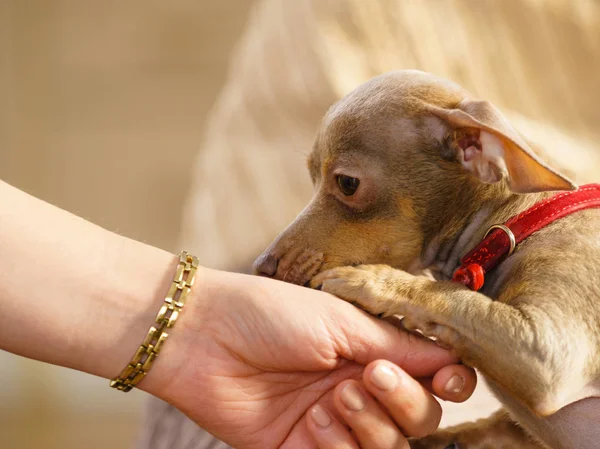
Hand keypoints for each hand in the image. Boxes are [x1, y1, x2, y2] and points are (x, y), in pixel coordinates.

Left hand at [148, 268, 475, 448]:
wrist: (206, 338)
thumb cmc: (272, 314)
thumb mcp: (342, 322)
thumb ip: (398, 346)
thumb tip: (454, 358)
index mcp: (372, 351)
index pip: (432, 377)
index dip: (451, 383)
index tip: (451, 380)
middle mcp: (361, 388)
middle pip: (420, 418)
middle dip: (405, 402)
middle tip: (369, 376)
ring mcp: (335, 422)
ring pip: (390, 446)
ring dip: (373, 424)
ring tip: (335, 395)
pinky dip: (342, 445)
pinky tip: (316, 419)